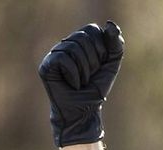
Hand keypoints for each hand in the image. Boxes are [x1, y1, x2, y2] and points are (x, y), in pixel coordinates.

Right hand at [38, 21, 123, 146]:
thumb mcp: (111, 65)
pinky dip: (73, 74)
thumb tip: (110, 24)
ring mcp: (54, 54)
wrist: (83, 113)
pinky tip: (72, 84)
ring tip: (81, 82)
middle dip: (93, 61)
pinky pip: (63, 58)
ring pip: (73, 47)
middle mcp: (65, 44)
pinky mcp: (46, 66)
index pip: (92, 29)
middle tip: (89, 77)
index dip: (101, 49)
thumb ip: (115, 45)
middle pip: (82, 37)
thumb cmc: (95, 89)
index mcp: (80, 42)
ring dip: (84, 70)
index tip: (99, 66)